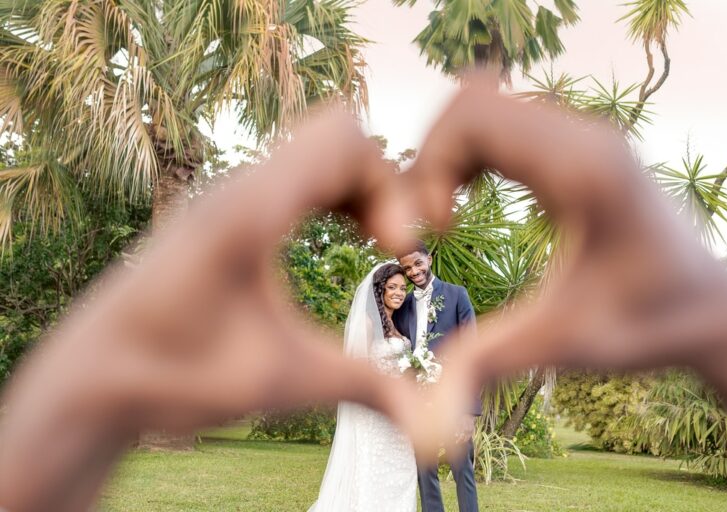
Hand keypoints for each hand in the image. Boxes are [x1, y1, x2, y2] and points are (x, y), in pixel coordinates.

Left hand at [0, 109, 422, 511]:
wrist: (95, 377)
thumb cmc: (174, 378)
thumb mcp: (281, 382)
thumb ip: (368, 388)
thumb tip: (442, 426)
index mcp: (249, 213)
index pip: (345, 139)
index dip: (390, 186)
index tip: (398, 250)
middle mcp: (236, 187)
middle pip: (338, 135)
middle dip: (381, 184)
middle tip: (392, 246)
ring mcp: (227, 192)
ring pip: (315, 149)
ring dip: (356, 188)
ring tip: (375, 242)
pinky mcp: (223, 208)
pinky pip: (292, 172)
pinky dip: (329, 193)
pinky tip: (338, 237)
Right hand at [407, 76, 726, 460]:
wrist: (709, 307)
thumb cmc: (649, 324)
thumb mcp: (564, 344)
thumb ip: (487, 363)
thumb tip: (419, 419)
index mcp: (583, 171)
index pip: (473, 115)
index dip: (430, 166)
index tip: (438, 230)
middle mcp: (584, 136)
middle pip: (469, 99)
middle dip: (429, 158)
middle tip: (433, 223)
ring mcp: (582, 135)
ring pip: (482, 104)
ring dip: (446, 155)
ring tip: (446, 215)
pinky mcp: (576, 146)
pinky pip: (501, 120)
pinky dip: (467, 153)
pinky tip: (467, 200)